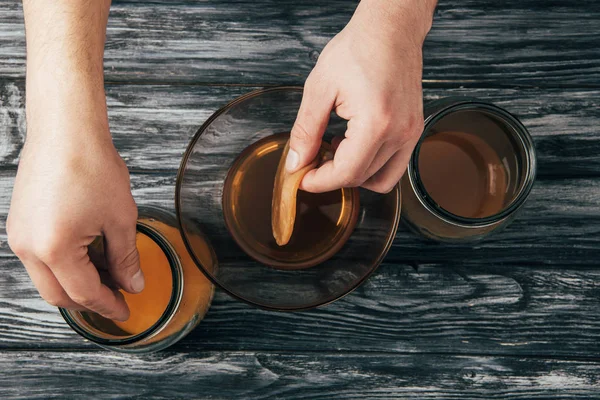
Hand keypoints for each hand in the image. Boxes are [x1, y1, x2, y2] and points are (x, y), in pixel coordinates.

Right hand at [7, 115, 141, 320]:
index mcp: (54, 249)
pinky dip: (64, 266)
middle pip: (59, 294)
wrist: (66, 131)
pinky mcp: (20, 223)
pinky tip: (90, 256)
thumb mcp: (120, 218)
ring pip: (47, 278)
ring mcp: (19, 235)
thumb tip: (133, 283)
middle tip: (118, 297)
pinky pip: (40, 258)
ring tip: (109, 274)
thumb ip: (126, 258)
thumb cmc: (91, 166)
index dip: (108, 306)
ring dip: (76, 283)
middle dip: (89, 301)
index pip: (84, 293)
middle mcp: (28, 247)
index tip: (125, 310)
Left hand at [287, 0, 435, 192]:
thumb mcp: (319, 88)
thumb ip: (306, 131)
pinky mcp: (414, 130)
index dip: (319, 181)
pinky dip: (372, 166)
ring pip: (381, 179)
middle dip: (331, 177)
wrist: (390, 29)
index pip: (346, 173)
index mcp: (376, 123)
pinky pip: (395, 165)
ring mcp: (411, 133)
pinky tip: (353, 146)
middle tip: (310, 162)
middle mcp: (400, 133)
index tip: (301, 177)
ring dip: (353, 174)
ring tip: (333, 151)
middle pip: (361, 178)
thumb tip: (296, 162)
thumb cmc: (358, 49)